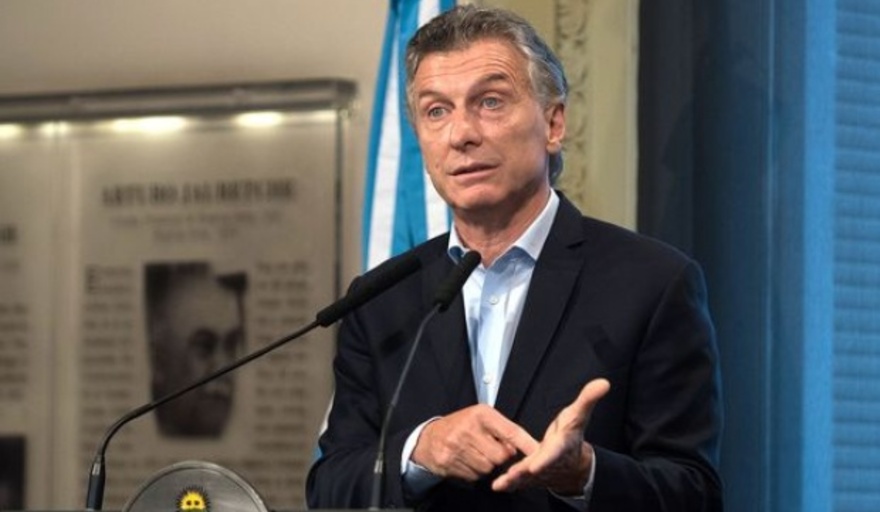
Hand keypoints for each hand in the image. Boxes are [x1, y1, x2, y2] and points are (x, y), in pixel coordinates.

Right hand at [412, 404, 537, 480]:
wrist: (429, 438)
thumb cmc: (460, 426)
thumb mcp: (480, 418)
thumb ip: (501, 429)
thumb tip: (519, 447)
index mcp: (481, 414)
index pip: (511, 431)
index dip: (526, 444)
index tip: (540, 452)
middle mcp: (469, 429)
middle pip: (501, 456)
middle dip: (499, 456)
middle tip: (489, 448)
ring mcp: (457, 446)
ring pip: (487, 468)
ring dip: (485, 465)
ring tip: (475, 453)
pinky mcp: (449, 462)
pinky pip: (474, 476)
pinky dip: (473, 471)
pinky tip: (465, 460)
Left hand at [492, 378, 610, 494]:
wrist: (572, 462)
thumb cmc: (571, 435)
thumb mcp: (579, 414)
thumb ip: (588, 398)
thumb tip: (604, 383)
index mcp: (562, 446)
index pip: (555, 452)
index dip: (546, 459)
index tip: (535, 465)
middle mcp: (551, 461)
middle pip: (537, 467)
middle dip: (525, 471)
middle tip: (513, 474)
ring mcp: (541, 471)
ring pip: (526, 477)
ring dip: (514, 480)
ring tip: (501, 483)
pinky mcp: (531, 477)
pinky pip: (519, 482)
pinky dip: (508, 485)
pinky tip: (497, 486)